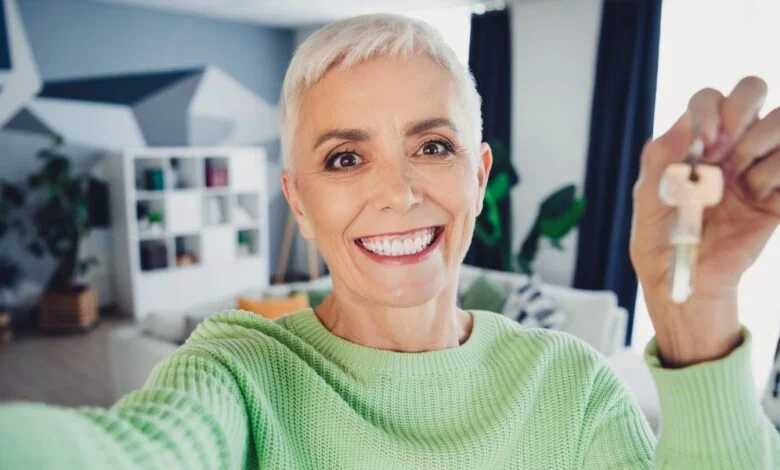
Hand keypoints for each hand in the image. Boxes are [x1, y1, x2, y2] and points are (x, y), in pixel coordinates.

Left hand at [630, 76, 779, 366]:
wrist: (690, 285)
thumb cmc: (661, 245)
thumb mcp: (648, 203)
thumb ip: (659, 161)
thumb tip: (681, 127)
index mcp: (692, 146)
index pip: (708, 99)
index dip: (711, 110)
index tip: (705, 144)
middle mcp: (728, 147)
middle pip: (752, 91)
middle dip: (744, 110)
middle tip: (728, 150)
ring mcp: (757, 166)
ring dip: (763, 145)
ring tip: (744, 184)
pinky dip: (779, 173)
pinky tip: (762, 197)